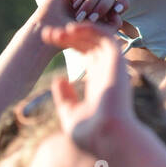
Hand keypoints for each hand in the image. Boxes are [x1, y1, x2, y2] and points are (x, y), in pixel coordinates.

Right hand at [36, 0, 128, 31]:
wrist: (51, 33)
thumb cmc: (72, 38)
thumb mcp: (96, 34)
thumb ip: (112, 26)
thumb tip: (119, 15)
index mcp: (104, 14)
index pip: (120, 3)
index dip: (121, 4)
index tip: (116, 11)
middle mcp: (95, 2)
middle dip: (103, 7)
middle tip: (92, 19)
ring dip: (90, 3)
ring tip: (79, 16)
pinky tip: (76, 3)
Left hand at [41, 22, 135, 158]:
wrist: (107, 138)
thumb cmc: (91, 135)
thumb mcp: (71, 114)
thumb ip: (65, 98)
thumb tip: (58, 80)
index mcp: (98, 82)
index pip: (86, 54)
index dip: (68, 43)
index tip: (48, 40)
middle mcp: (108, 71)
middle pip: (89, 44)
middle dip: (69, 35)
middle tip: (47, 33)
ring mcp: (113, 66)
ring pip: (98, 37)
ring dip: (77, 30)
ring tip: (56, 31)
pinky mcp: (118, 61)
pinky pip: (106, 36)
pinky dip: (91, 28)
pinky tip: (72, 28)